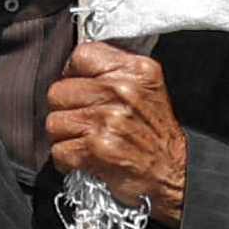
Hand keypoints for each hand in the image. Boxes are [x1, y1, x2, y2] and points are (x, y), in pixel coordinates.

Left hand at [44, 38, 187, 226]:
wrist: (174, 173)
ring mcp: (107, 120)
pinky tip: (86, 158)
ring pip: (54, 122)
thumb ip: (114, 71)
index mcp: (135, 70)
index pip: (81, 55)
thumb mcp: (147, 88)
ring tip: (86, 140)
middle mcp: (121, 91)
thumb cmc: (156, 133)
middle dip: (66, 109)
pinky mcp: (96, 149)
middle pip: (59, 91)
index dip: (73, 74)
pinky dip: (67, 160)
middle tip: (85, 121)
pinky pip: (58, 151)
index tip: (80, 89)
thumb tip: (73, 68)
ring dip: (65, 136)